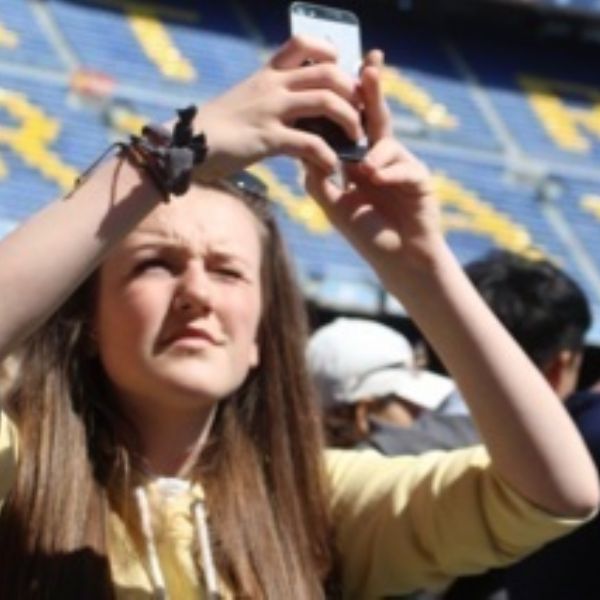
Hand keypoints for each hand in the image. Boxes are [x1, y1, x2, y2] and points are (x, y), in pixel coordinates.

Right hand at [194, 36, 363, 179]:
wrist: (187, 146)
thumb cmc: (216, 129)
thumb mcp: (245, 101)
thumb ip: (270, 97)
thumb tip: (297, 106)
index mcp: (266, 74)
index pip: (303, 43)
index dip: (330, 52)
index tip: (342, 73)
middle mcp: (271, 86)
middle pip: (328, 73)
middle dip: (353, 93)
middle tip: (360, 113)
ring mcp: (270, 111)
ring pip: (326, 102)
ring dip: (349, 121)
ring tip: (355, 139)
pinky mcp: (268, 139)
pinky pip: (310, 143)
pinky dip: (327, 156)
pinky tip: (330, 167)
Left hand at [303, 50, 442, 279]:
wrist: (398, 260)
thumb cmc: (366, 234)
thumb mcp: (334, 206)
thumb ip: (318, 179)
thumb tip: (303, 149)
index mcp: (360, 162)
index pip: (351, 127)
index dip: (346, 103)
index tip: (336, 77)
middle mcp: (381, 159)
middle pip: (374, 118)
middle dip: (372, 90)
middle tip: (370, 62)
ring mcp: (402, 166)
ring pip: (387, 142)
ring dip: (374, 155)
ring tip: (365, 172)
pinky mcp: (420, 178)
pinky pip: (404, 166)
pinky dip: (389, 173)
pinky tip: (379, 182)